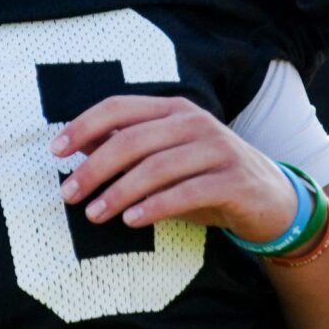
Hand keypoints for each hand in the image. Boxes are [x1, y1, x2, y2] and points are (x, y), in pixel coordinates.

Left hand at [51, 95, 299, 243]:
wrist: (272, 201)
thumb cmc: (207, 179)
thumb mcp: (166, 160)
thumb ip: (129, 150)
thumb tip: (78, 148)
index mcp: (174, 110)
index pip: (119, 107)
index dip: (84, 125)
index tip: (56, 151)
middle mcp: (195, 123)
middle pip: (133, 139)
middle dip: (94, 167)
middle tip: (68, 193)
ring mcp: (218, 149)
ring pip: (157, 167)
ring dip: (119, 192)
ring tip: (94, 214)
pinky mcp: (234, 180)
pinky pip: (186, 192)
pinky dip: (154, 207)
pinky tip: (131, 221)